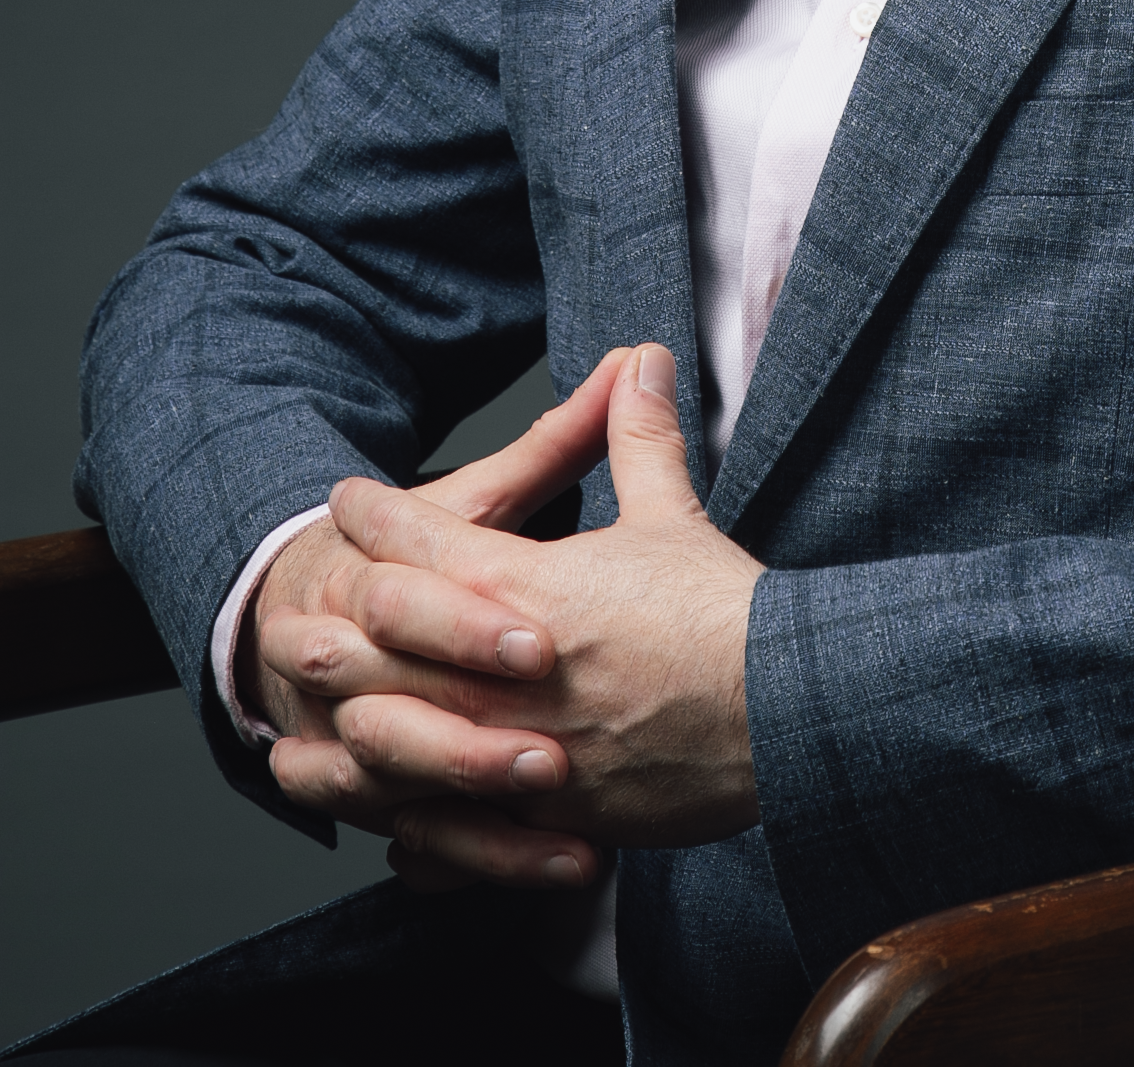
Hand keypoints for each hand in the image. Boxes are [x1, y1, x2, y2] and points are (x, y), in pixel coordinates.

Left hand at [265, 344, 764, 888]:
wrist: (785, 712)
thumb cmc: (726, 614)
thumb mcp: (674, 516)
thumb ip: (637, 438)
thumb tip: (635, 360)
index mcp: (533, 589)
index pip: (428, 541)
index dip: (381, 514)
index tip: (350, 499)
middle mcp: (510, 672)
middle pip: (388, 644)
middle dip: (336, 623)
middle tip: (292, 606)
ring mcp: (521, 751)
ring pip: (402, 742)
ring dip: (351, 724)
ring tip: (313, 715)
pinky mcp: (549, 816)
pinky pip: (457, 829)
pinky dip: (415, 824)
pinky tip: (393, 821)